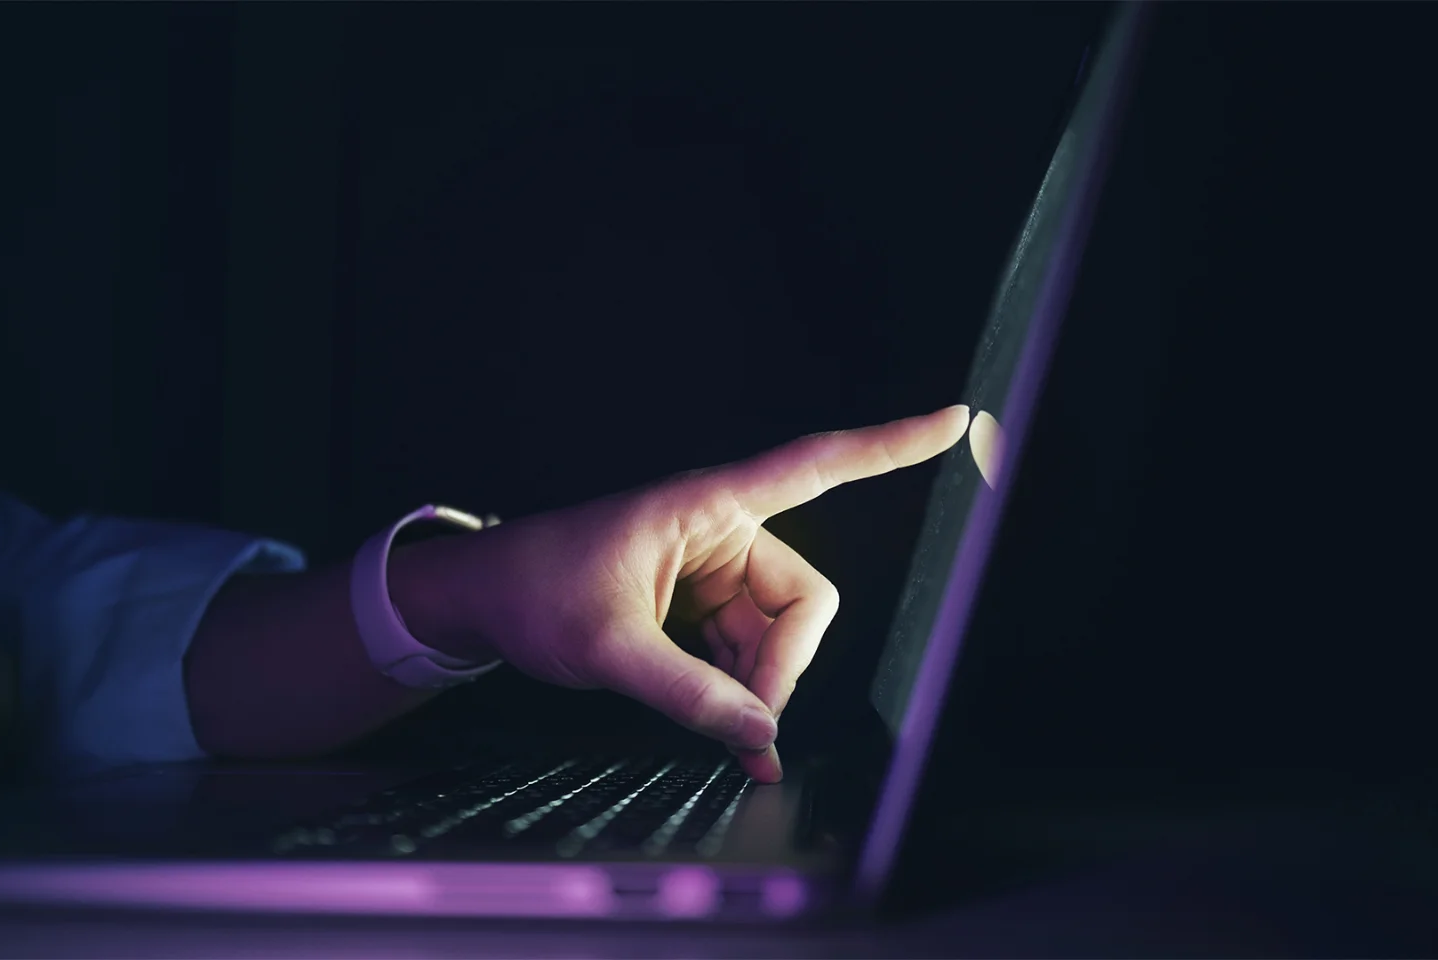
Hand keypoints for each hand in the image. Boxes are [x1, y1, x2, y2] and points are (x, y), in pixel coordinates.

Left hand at [387, 405, 969, 780]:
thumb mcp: (608, 648)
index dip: (890, 445)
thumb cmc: (534, 591)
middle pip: (805, 602)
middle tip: (743, 724)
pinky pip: (752, 651)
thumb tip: (763, 739)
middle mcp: (724, 530)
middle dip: (782, 667)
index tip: (954, 422)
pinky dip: (744, 691)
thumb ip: (690, 695)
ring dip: (757, 686)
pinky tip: (727, 728)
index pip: (817, 465)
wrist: (483, 600)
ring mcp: (716, 570)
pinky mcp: (704, 605)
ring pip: (781, 636)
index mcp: (708, 506)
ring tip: (709, 722)